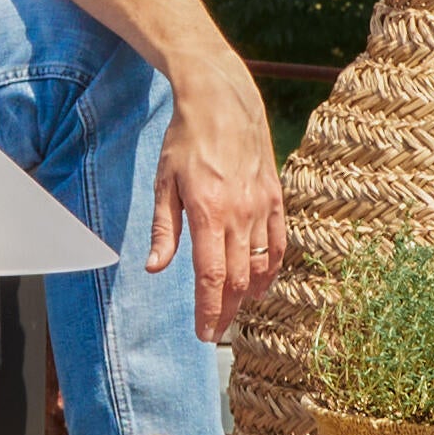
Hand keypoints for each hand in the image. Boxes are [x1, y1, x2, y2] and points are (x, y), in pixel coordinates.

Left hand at [154, 55, 284, 339]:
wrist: (222, 101)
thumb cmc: (185, 139)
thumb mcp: (164, 182)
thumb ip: (164, 229)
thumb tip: (155, 268)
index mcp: (208, 213)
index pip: (211, 276)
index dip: (208, 310)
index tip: (203, 333)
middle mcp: (239, 214)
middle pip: (237, 279)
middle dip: (225, 310)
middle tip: (214, 330)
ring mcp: (260, 206)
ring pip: (259, 265)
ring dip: (247, 294)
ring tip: (233, 310)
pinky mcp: (274, 197)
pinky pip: (278, 243)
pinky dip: (271, 268)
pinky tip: (261, 283)